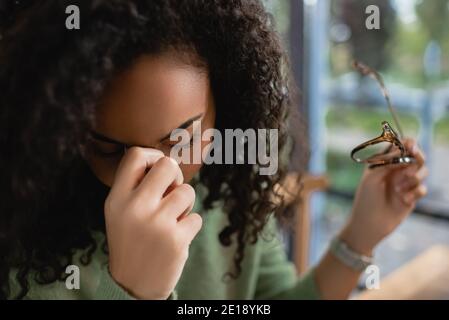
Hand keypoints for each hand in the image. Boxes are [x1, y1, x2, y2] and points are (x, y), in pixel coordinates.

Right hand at [104, 147, 201, 298]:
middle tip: (171, 193)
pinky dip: (190, 227)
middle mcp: (134, 208)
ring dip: (185, 205)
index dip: (153, 157)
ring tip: (172, 221)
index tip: (157, 172)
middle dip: (175, 177)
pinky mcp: (176, 240)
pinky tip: (176, 239)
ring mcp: (156, 224)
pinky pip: (196, 217)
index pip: (135, 155)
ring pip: (187, 192)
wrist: (133, 286)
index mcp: (116, 198)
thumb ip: (136, 186)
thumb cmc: (132, 240)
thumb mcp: (119, 212)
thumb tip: (167, 160)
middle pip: (167, 166)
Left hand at [340, 138, 427, 254]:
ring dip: (413, 178)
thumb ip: (386, 161)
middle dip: (417, 158)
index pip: (401, 146)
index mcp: (384, 162)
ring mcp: (405, 183)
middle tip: (409, 167)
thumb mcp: (372, 176)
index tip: (411, 147)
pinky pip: (423, 188)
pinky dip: (415, 192)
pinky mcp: (412, 196)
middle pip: (416, 156)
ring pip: (422, 171)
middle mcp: (396, 170)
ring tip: (399, 189)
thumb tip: (403, 149)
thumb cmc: (366, 199)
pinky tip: (403, 200)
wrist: (369, 224)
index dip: (409, 144)